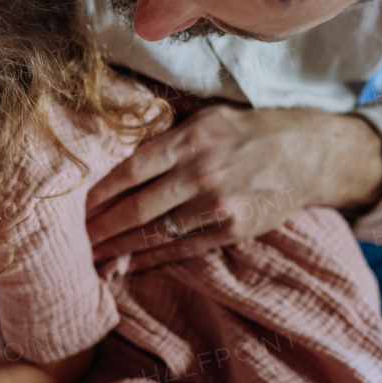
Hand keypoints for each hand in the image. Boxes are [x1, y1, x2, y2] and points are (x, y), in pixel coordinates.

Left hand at [86, 105, 381, 268]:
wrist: (308, 154)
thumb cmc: (246, 131)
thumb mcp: (206, 115)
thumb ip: (164, 130)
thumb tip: (115, 139)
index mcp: (190, 140)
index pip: (130, 169)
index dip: (98, 193)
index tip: (75, 208)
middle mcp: (201, 173)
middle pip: (136, 207)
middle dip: (99, 228)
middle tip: (72, 242)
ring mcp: (217, 206)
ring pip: (154, 233)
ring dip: (117, 250)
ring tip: (90, 260)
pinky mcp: (231, 231)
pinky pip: (180, 250)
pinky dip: (148, 260)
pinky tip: (125, 267)